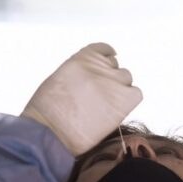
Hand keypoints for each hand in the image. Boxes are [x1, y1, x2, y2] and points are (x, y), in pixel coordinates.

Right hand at [21, 43, 142, 155]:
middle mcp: (99, 67)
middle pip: (115, 67)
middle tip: (100, 97)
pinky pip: (136, 94)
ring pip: (126, 79)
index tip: (106, 68)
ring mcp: (113, 81)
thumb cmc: (46, 113)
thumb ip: (76, 76)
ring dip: (119, 90)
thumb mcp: (58, 81)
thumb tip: (87, 83)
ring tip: (106, 107)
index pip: (103, 50)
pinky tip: (119, 110)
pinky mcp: (123, 99)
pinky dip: (129, 100)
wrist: (52, 131)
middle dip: (109, 79)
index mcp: (80, 59)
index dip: (105, 60)